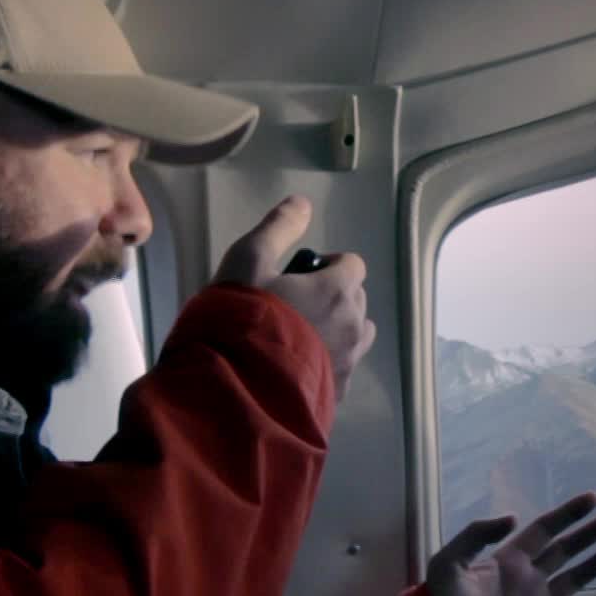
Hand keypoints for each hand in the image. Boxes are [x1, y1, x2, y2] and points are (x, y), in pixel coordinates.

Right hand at [211, 196, 376, 399]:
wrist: (238, 384)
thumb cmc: (243, 315)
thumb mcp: (248, 260)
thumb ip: (278, 228)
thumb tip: (302, 203)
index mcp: (338, 289)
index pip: (353, 264)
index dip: (330, 265)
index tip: (301, 275)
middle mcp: (353, 325)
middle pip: (356, 299)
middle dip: (334, 296)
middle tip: (294, 305)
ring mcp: (348, 362)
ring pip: (356, 336)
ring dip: (338, 330)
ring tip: (300, 337)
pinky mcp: (338, 393)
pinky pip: (342, 369)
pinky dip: (328, 363)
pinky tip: (296, 368)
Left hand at [427, 492, 595, 595]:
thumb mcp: (448, 565)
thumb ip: (475, 535)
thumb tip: (514, 517)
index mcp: (506, 561)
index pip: (543, 530)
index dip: (567, 514)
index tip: (592, 499)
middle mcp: (525, 580)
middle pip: (564, 550)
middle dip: (590, 533)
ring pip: (576, 579)